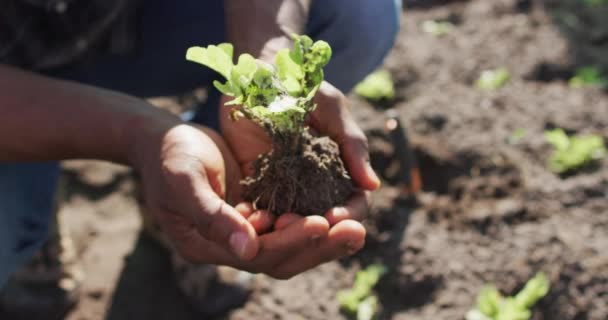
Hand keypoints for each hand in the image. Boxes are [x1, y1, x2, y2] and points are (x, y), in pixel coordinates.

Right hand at [131, 120, 363, 278]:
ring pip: (290, 245)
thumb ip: (213, 216)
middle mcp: (229, 245)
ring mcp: (244, 231)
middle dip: (320, 246)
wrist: (163, 140)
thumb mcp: (184, 180)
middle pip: (281, 258)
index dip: (290, 241)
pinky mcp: (257, 212)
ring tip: (357, 224)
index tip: (322, 223)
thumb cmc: (169, 155)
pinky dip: (313, 219)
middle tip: (357, 231)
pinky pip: (289, 223)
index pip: (257, 255)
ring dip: (324, 237)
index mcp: (207, 245)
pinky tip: (339, 208)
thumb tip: (249, 248)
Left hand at [219, 81, 378, 274]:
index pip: (354, 203)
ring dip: (286, 230)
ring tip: (275, 225)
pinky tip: (250, 220)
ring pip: (292, 222)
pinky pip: (259, 210)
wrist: (257, 75)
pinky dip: (257, 219)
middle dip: (317, 230)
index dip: (349, 215)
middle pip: (324, 221)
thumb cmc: (301, 86)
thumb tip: (372, 185)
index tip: (336, 218)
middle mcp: (315, 186)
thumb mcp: (332, 109)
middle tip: (301, 226)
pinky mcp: (255, 185)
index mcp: (339, 171)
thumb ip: (353, 144)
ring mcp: (285, 188)